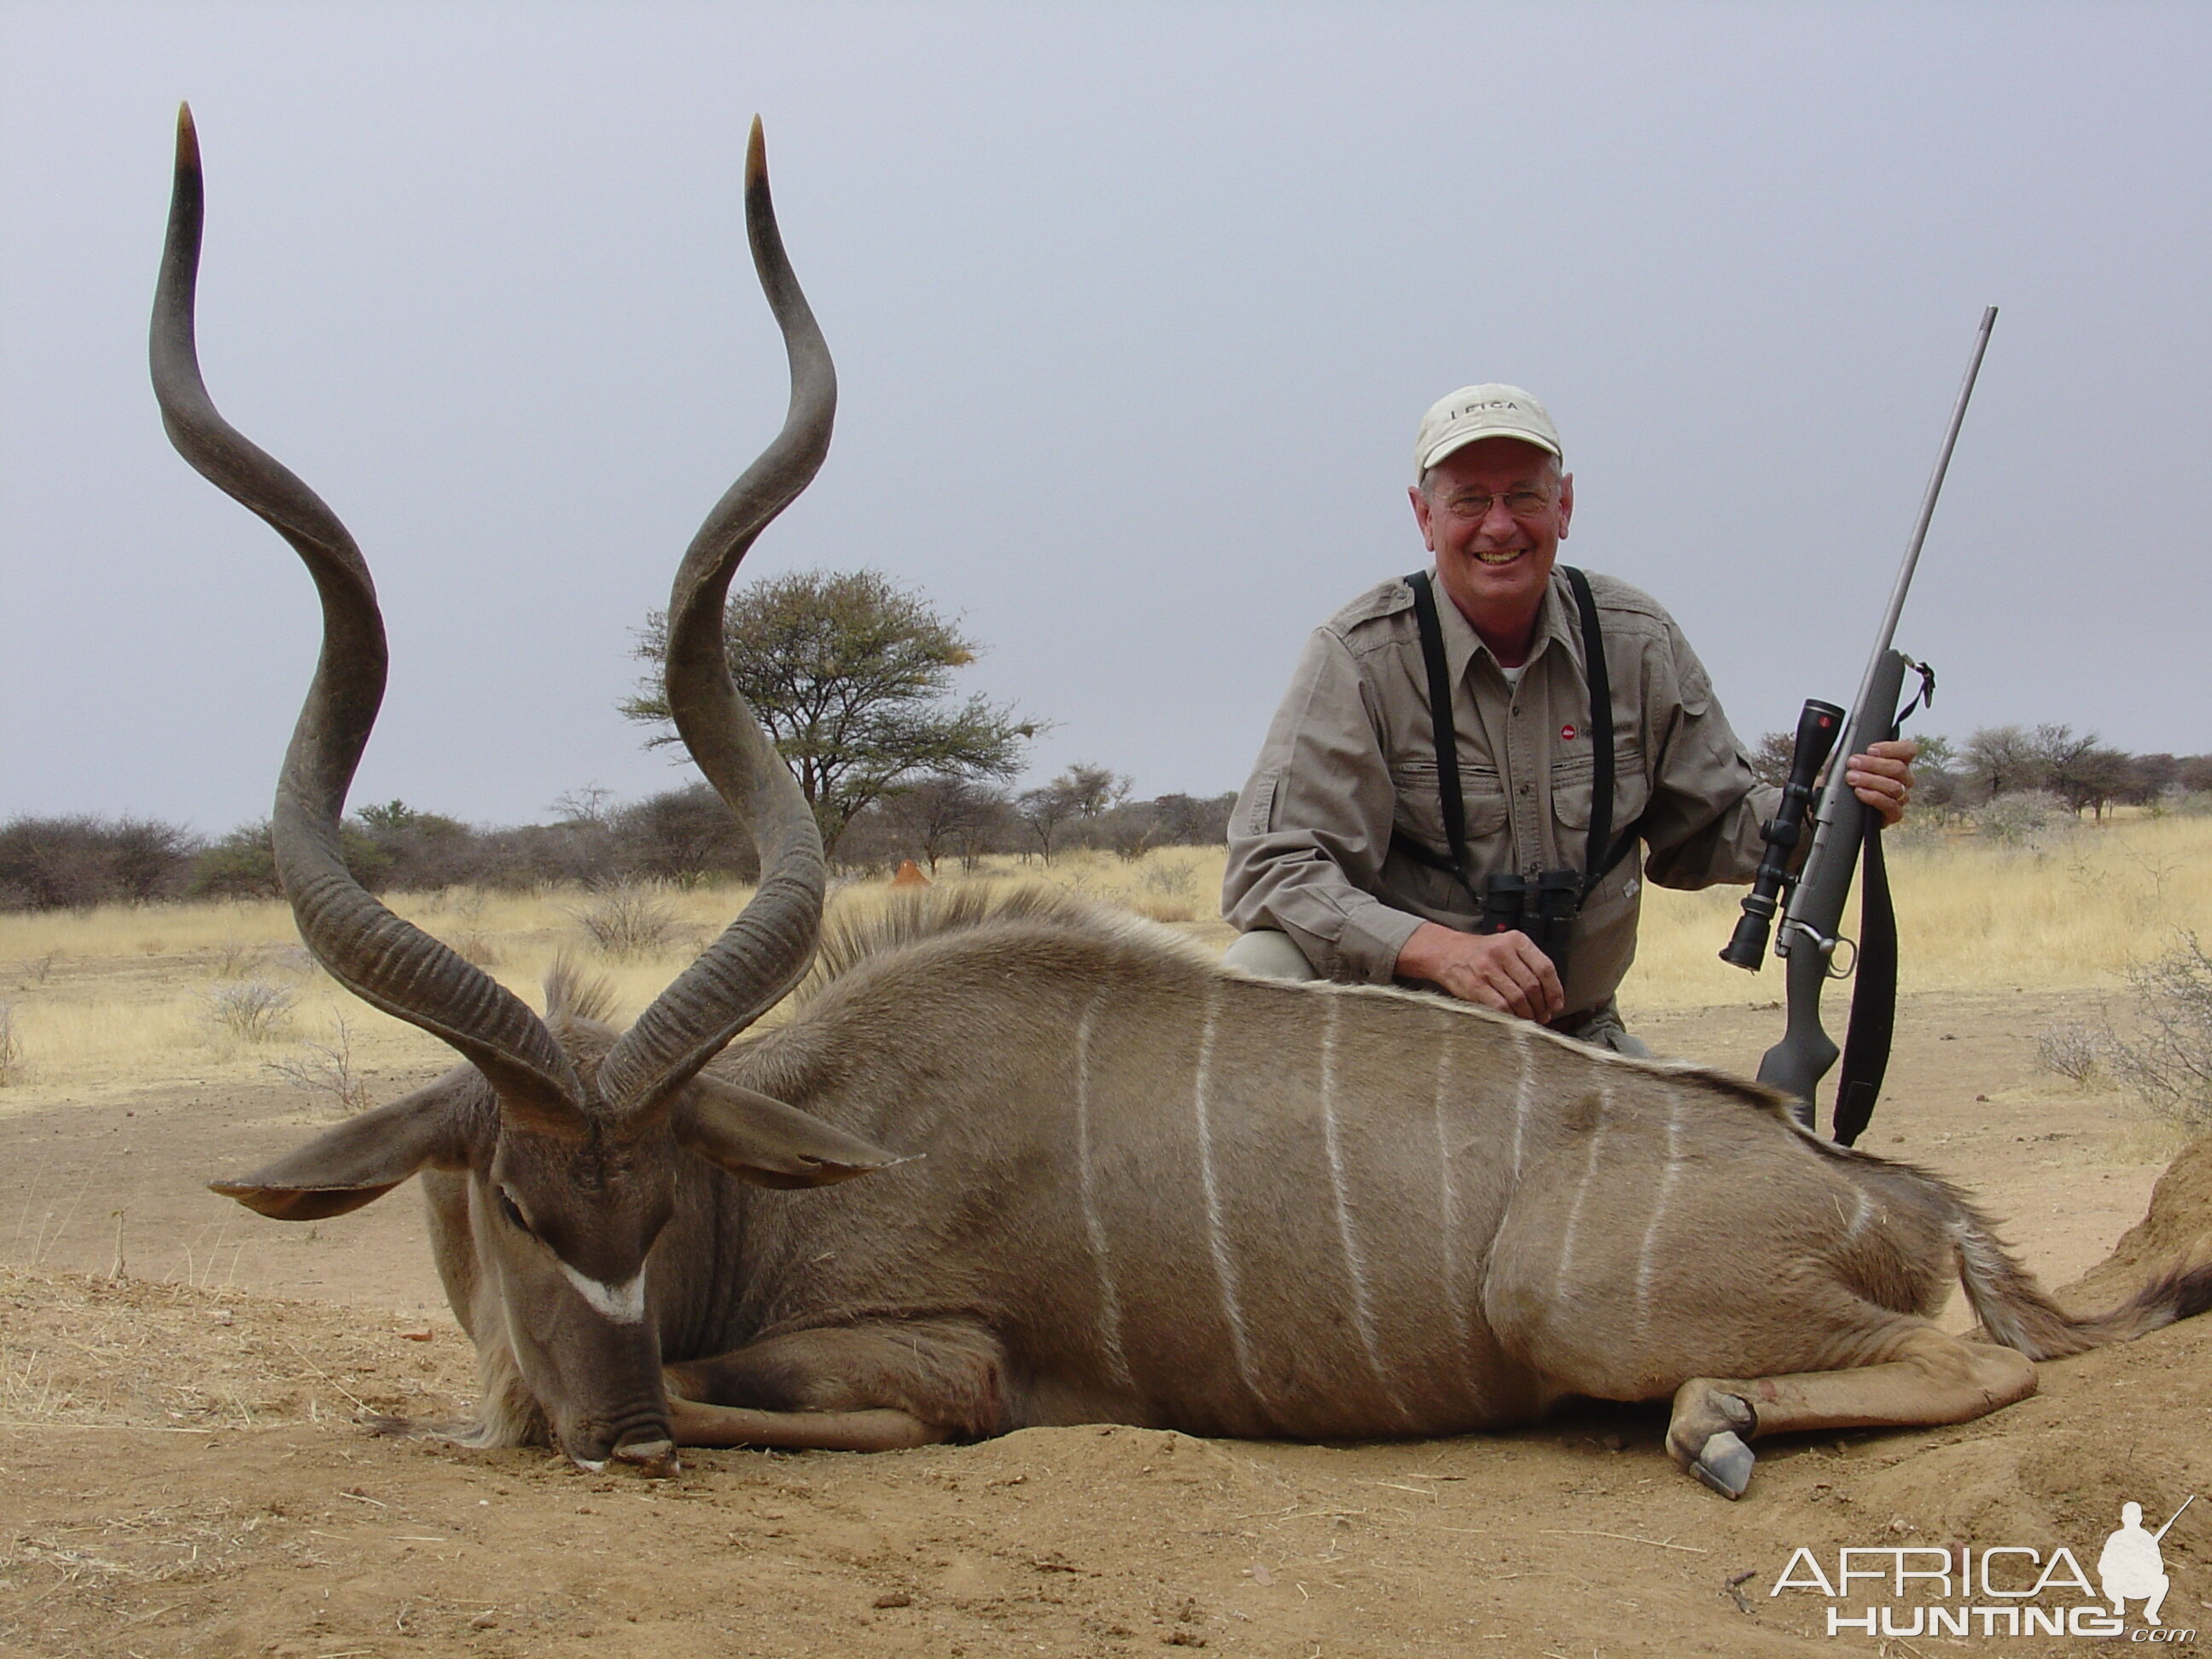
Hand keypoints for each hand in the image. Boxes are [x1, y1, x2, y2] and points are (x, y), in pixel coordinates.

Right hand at [1394, 921, 1564, 1021]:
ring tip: (1529, 1019)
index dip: (1555, 990)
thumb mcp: (1507, 947)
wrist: (1446, 952)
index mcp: (1516, 940)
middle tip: (1543, 1016)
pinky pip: (1501, 1007)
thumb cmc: (1481, 953)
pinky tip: (1513, 1019)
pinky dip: (1511, 1017)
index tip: (1557, 1004)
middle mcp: (1502, 952)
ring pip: (1519, 998)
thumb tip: (1551, 996)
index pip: (1545, 967)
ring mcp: (1487, 968)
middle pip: (1533, 986)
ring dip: (1527, 1015)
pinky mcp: (1475, 985)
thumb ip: (1528, 964)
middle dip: (1541, 1006)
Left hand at [1845, 737, 1915, 828]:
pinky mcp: (1893, 815)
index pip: (1908, 750)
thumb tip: (1853, 742)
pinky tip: (1860, 792)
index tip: (1870, 749)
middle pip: (1899, 768)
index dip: (1892, 748)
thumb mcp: (1843, 760)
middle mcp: (1902, 779)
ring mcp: (1899, 797)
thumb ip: (1852, 749)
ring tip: (1852, 778)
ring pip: (1895, 787)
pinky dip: (1875, 798)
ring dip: (1871, 780)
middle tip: (1853, 763)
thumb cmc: (1841, 780)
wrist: (1833, 803)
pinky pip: (1892, 806)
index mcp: (1896, 761)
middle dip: (1873, 764)